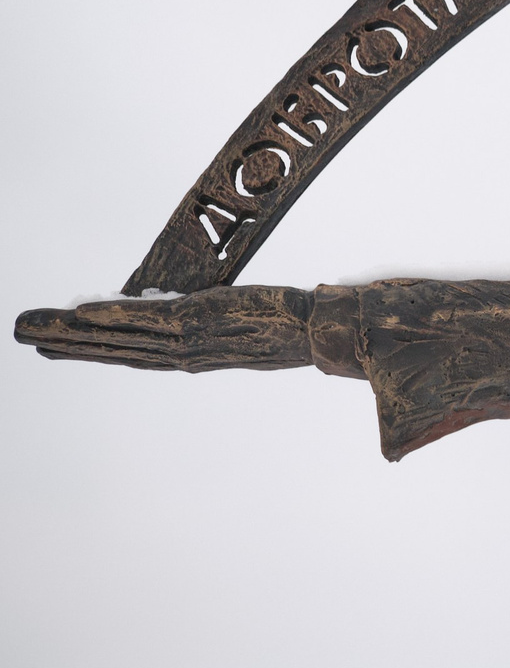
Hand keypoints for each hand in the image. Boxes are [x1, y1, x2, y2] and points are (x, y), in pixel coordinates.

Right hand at [14, 286, 315, 371]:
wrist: (321, 330)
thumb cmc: (286, 324)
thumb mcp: (239, 326)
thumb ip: (208, 323)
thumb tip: (186, 312)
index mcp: (190, 355)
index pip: (128, 355)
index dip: (89, 352)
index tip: (51, 348)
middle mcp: (183, 353)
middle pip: (112, 350)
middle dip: (65, 344)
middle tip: (21, 335)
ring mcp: (189, 339)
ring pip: (120, 337)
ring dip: (74, 332)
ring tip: (36, 325)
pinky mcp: (200, 320)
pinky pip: (147, 320)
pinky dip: (114, 317)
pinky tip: (83, 312)